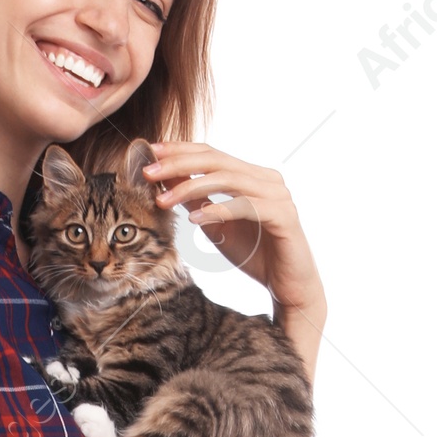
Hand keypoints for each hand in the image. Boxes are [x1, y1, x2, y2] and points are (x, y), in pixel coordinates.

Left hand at [142, 142, 324, 320]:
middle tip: (148, 173)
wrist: (288, 286)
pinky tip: (194, 219)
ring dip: (191, 188)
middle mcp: (266, 179)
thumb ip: (197, 200)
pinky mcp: (283, 216)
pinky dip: (219, 210)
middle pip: (217, 160)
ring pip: (229, 180)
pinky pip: (246, 207)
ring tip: (164, 200)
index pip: (211, 154)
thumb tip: (167, 179)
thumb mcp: (216, 224)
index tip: (150, 153)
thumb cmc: (254, 254)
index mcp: (252, 175)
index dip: (180, 151)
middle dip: (179, 164)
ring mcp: (277, 195)